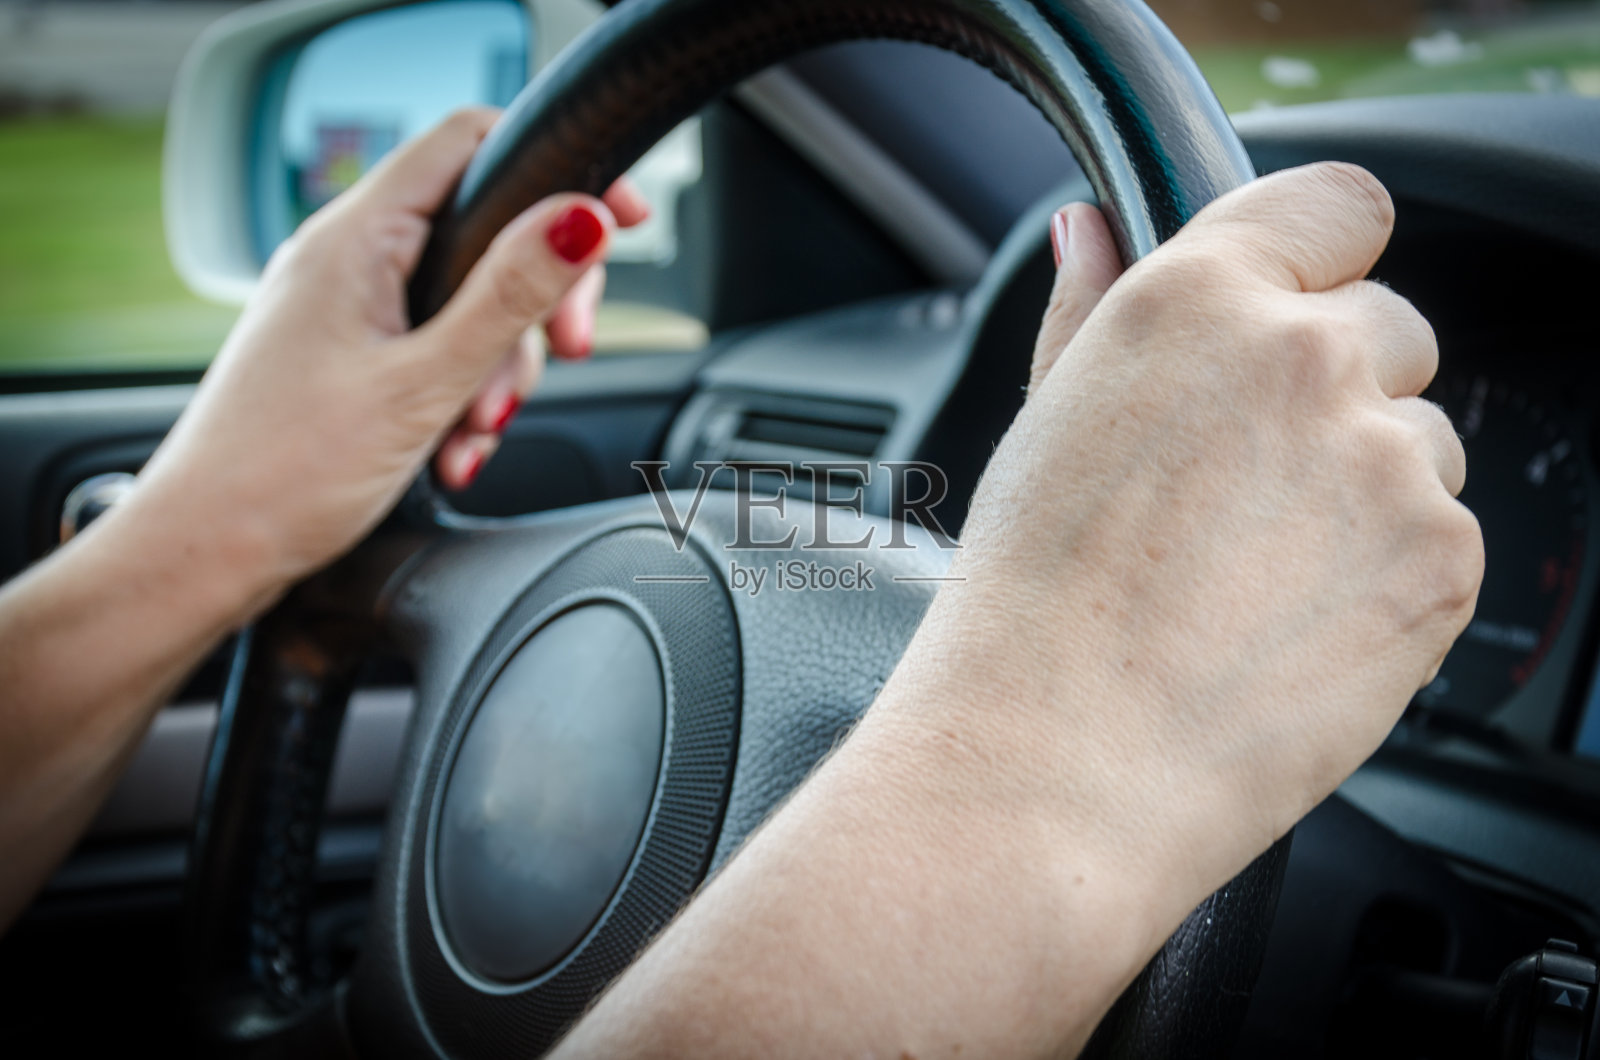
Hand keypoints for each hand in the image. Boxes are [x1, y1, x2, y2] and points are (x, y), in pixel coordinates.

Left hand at [122, 108, 648, 617]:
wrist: (205, 552)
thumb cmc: (284, 475)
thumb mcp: (423, 385)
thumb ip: (508, 298)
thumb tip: (580, 222)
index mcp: (355, 238)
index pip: (471, 142)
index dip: (556, 168)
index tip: (618, 218)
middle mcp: (346, 257)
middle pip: (486, 231)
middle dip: (536, 300)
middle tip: (569, 351)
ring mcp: (345, 305)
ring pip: (469, 301)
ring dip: (498, 368)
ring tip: (474, 432)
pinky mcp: (347, 353)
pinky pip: (435, 347)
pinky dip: (462, 394)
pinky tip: (454, 448)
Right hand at [886, 162, 1482, 907]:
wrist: (1064, 759)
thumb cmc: (1033, 602)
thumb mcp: (1044, 424)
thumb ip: (1089, 306)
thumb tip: (1092, 227)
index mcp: (1197, 299)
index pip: (1341, 204)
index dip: (1322, 257)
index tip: (1301, 305)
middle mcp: (1305, 356)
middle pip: (1392, 325)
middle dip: (1341, 388)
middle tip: (1250, 484)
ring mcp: (1385, 456)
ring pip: (1419, 439)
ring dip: (1368, 487)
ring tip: (1259, 574)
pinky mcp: (1442, 558)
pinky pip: (1443, 535)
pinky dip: (1391, 574)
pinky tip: (1294, 622)